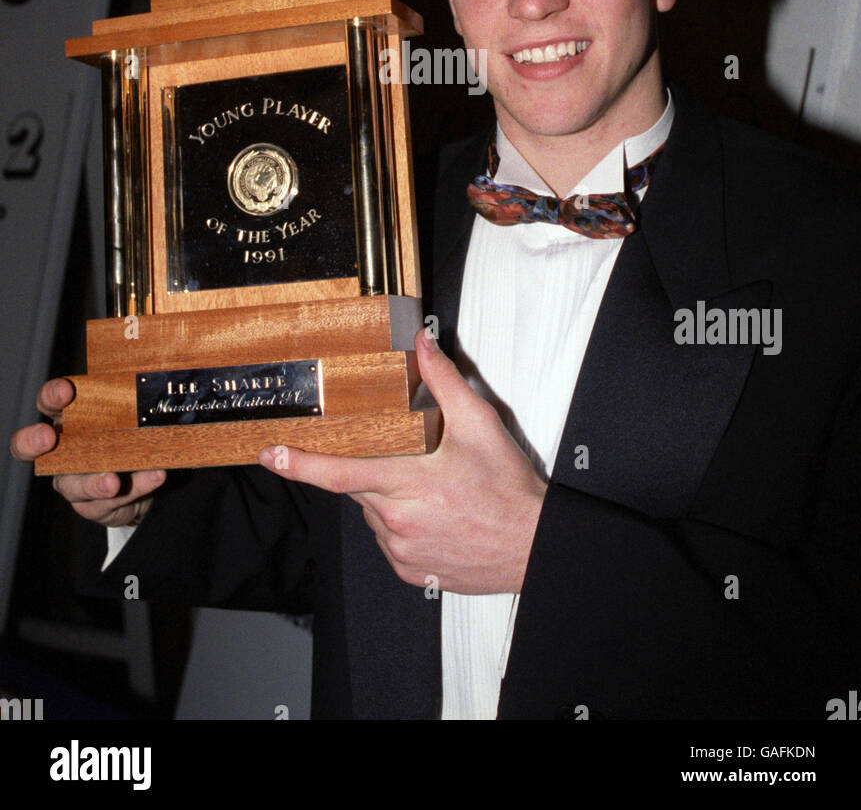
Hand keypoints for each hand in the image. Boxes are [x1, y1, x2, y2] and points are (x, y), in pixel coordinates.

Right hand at [9, 378, 164, 527]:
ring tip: (113, 482)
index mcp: (67, 420)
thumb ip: (133, 402)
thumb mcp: (131, 415)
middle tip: (48, 438)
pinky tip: (154, 476)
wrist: (144, 477)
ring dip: (93, 482)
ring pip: (72, 485)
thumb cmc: (129, 434)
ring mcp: (73, 481)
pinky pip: (110, 501)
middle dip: (33, 440)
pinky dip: (136, 487)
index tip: (65, 391)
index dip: (50, 396)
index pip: (48, 403)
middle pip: (28, 447)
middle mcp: (60, 451)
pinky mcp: (93, 505)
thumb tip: (155, 382)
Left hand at [260, 329, 546, 593]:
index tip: (271, 454)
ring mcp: (402, 551)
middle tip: (410, 463)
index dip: (301, 464)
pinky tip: (432, 514)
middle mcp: (398, 522)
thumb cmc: (509, 490)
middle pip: (357, 488)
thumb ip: (445, 380)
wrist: (534, 546)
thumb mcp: (479, 424)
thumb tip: (424, 344)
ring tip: (433, 490)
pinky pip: (388, 540)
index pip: (341, 474)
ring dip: (388, 496)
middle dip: (372, 469)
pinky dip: (400, 523)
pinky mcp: (410, 571)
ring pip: (372, 514)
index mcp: (410, 484)